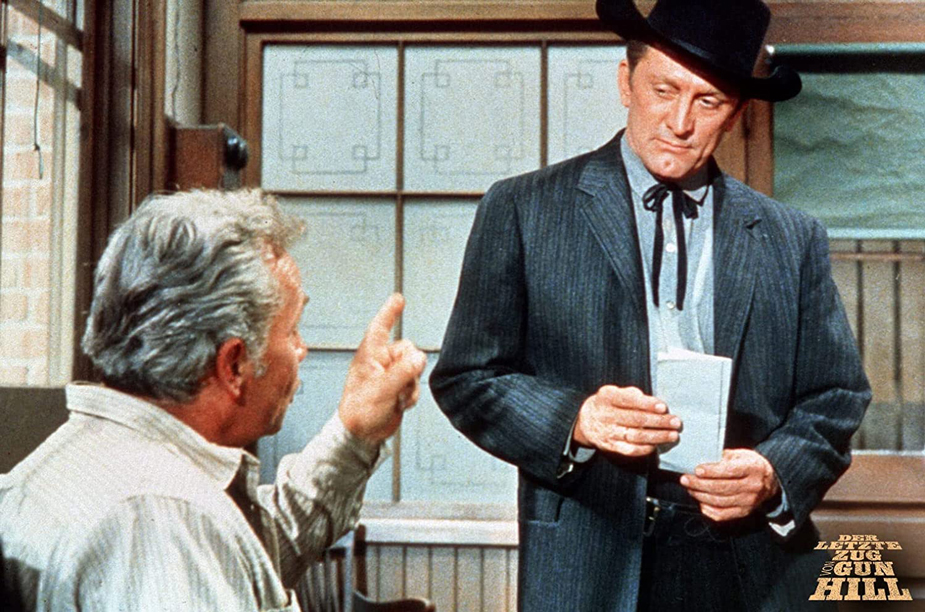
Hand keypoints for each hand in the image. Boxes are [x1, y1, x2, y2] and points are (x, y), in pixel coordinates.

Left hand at [338, 294, 426, 443]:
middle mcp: (380, 362)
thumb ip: (402, 372)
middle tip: (400, 383)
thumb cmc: (359, 412)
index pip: (380, 327)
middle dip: (409, 368)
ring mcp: (389, 375)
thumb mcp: (381, 390)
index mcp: (369, 356)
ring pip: (414, 368)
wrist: (361, 435)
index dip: (389, 312)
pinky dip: (411, 394)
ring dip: (410, 384)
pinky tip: (400, 404)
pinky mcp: (397, 388)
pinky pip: (414, 383)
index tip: (398, 298)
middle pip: (408, 350)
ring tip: (396, 398)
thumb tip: (420, 357)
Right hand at [573, 385, 680, 456]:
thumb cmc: (608, 403)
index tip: (663, 407)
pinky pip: (630, 450)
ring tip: (673, 435)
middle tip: (676, 422)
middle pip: (635, 419)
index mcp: (607, 397)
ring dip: (657, 436)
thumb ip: (631, 394)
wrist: (585, 421)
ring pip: (636, 436)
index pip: (628, 400)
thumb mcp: (614, 392)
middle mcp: (606, 415)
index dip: (646, 404)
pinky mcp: (610, 446)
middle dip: (658, 421)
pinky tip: (656, 445)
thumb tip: (651, 401)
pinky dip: (645, 448)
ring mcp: (608, 432)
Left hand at [680, 448, 779, 521]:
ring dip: (700, 495)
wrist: (769, 481)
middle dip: (700, 484)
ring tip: (690, 488)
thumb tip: (701, 458)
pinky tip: (700, 500)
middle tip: (685, 479)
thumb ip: (723, 456)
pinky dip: (708, 509)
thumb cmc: (750, 465)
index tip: (696, 470)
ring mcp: (749, 502)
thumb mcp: (741, 454)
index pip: (730, 471)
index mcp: (753, 468)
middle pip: (722, 488)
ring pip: (720, 502)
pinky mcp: (743, 512)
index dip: (711, 471)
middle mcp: (753, 487)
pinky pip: (722, 515)